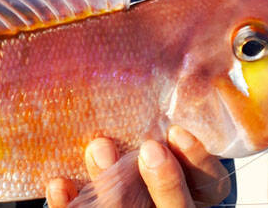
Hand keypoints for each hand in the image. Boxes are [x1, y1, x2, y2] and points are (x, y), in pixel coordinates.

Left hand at [46, 126, 229, 206]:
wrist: (119, 173)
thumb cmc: (140, 144)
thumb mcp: (161, 131)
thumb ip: (159, 120)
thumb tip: (150, 73)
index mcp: (192, 190)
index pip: (208, 184)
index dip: (197, 160)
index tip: (177, 130)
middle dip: (166, 180)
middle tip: (150, 148)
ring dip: (113, 186)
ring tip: (98, 149)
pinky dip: (69, 206)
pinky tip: (59, 185)